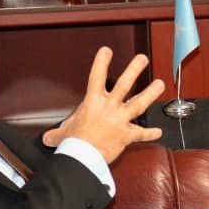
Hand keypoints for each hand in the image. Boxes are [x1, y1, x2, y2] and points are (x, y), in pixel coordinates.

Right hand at [42, 47, 164, 163]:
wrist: (82, 157)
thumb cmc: (73, 143)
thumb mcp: (63, 134)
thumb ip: (58, 133)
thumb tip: (48, 137)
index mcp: (92, 103)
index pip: (96, 77)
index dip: (101, 62)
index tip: (107, 51)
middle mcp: (108, 108)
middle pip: (124, 85)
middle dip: (134, 70)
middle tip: (142, 59)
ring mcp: (120, 120)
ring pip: (138, 103)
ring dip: (150, 93)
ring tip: (159, 84)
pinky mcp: (127, 135)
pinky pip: (141, 134)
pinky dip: (150, 133)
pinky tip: (158, 132)